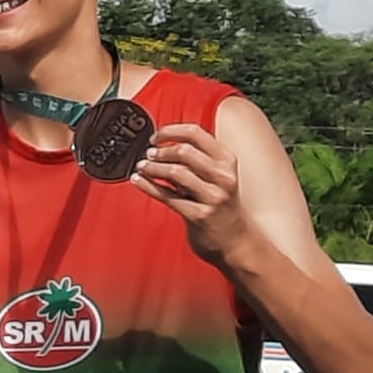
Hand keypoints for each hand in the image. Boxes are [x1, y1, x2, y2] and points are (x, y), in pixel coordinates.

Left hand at [131, 123, 256, 265]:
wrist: (235, 240)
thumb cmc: (221, 205)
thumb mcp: (218, 176)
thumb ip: (197, 159)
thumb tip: (161, 145)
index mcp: (227, 161)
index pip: (195, 133)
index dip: (170, 131)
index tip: (155, 137)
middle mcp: (223, 176)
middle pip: (184, 151)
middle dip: (160, 151)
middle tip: (147, 155)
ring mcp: (213, 196)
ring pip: (175, 172)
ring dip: (152, 168)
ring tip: (142, 167)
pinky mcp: (199, 215)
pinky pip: (167, 195)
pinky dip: (147, 185)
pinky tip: (137, 180)